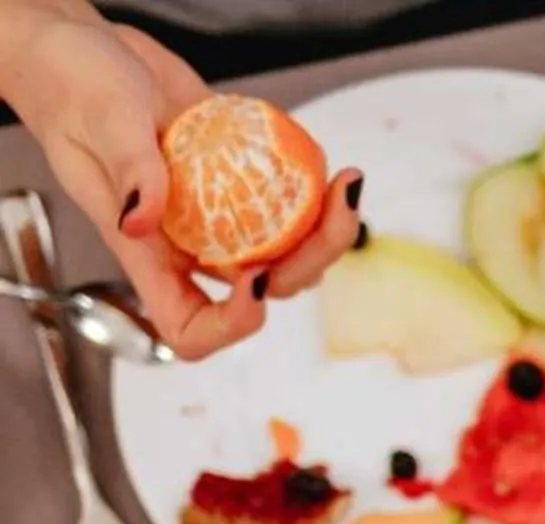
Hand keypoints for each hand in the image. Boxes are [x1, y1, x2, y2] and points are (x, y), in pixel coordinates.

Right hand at [0, 10, 358, 359]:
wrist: (90, 50)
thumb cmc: (74, 86)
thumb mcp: (100, 120)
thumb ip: (127, 170)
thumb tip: (141, 221)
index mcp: (146, 252)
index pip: (189, 327)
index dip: (232, 324)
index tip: (257, 277)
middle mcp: (188, 244)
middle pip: (265, 288)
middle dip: (310, 259)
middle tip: (336, 203)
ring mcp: (219, 216)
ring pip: (289, 253)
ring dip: (326, 230)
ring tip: (344, 182)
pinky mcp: (241, 182)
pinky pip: (290, 208)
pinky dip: (316, 196)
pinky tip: (328, 165)